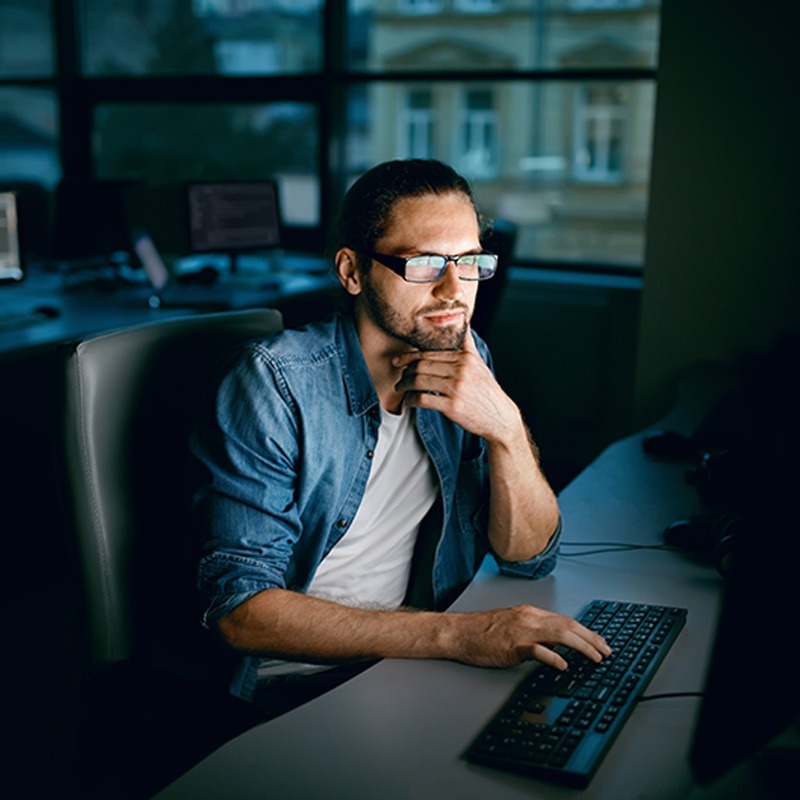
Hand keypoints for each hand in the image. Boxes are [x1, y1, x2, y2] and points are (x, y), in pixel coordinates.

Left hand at [392, 331, 519, 443]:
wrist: (500, 417)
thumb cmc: (486, 391)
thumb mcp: (479, 364)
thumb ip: (467, 344)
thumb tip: (464, 322)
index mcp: (465, 358)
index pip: (429, 354)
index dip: (409, 357)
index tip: (398, 361)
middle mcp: (461, 370)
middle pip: (422, 366)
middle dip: (405, 372)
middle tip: (399, 378)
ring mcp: (457, 388)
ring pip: (419, 381)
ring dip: (405, 386)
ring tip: (401, 389)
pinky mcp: (453, 406)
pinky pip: (423, 399)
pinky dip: (411, 400)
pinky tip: (409, 402)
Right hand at [446, 605, 611, 670]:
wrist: (458, 632)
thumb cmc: (481, 632)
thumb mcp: (512, 625)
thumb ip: (534, 632)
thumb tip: (556, 646)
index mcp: (530, 613)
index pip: (566, 620)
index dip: (586, 631)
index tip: (600, 642)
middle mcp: (529, 618)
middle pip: (568, 625)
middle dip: (591, 639)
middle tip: (607, 651)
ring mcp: (522, 631)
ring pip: (560, 635)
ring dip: (582, 647)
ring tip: (596, 658)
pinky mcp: (513, 645)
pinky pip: (538, 651)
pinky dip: (554, 658)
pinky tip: (564, 666)